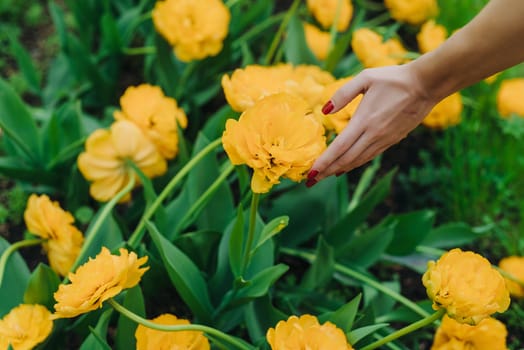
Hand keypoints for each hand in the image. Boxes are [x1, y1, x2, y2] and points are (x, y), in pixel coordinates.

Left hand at [306, 63, 438, 186]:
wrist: (426, 85)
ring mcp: (384, 140)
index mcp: (365, 120)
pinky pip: (369, 156)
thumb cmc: (393, 78)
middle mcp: (374, 135)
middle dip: (327, 171)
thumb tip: (324, 110)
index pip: (340, 147)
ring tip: (325, 175)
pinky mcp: (393, 140)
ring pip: (358, 160)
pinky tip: (346, 166)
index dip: (324, 162)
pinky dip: (355, 163)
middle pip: (346, 159)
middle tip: (311, 180)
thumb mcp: (365, 78)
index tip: (311, 172)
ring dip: (340, 169)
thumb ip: (343, 93)